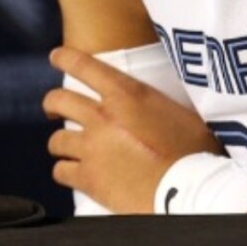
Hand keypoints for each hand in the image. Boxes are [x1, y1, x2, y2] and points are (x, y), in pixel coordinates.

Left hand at [43, 46, 223, 212]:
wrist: (187, 189)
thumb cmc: (194, 150)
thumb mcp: (179, 112)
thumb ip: (157, 103)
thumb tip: (158, 101)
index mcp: (126, 94)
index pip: (84, 66)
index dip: (65, 57)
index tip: (56, 56)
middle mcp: (102, 117)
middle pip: (59, 100)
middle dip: (52, 103)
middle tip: (53, 108)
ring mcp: (91, 148)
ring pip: (56, 140)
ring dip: (60, 142)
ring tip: (65, 146)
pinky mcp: (88, 178)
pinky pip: (61, 171)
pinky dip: (64, 171)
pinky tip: (71, 172)